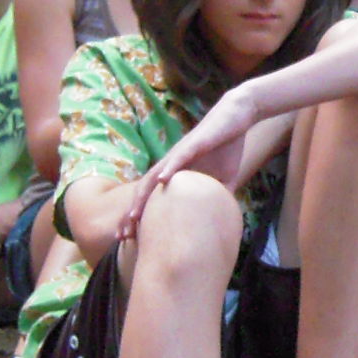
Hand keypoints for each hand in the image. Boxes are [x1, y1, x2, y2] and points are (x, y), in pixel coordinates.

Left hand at [116, 86, 262, 239]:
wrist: (236, 117)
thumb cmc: (226, 147)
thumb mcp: (224, 180)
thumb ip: (216, 198)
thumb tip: (221, 219)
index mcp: (174, 175)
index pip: (150, 200)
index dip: (138, 219)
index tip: (129, 240)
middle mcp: (170, 165)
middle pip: (143, 192)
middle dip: (131, 214)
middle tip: (122, 236)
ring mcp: (179, 154)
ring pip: (154, 177)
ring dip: (142, 197)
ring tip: (132, 216)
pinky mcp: (193, 144)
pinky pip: (178, 158)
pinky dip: (168, 170)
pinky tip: (161, 182)